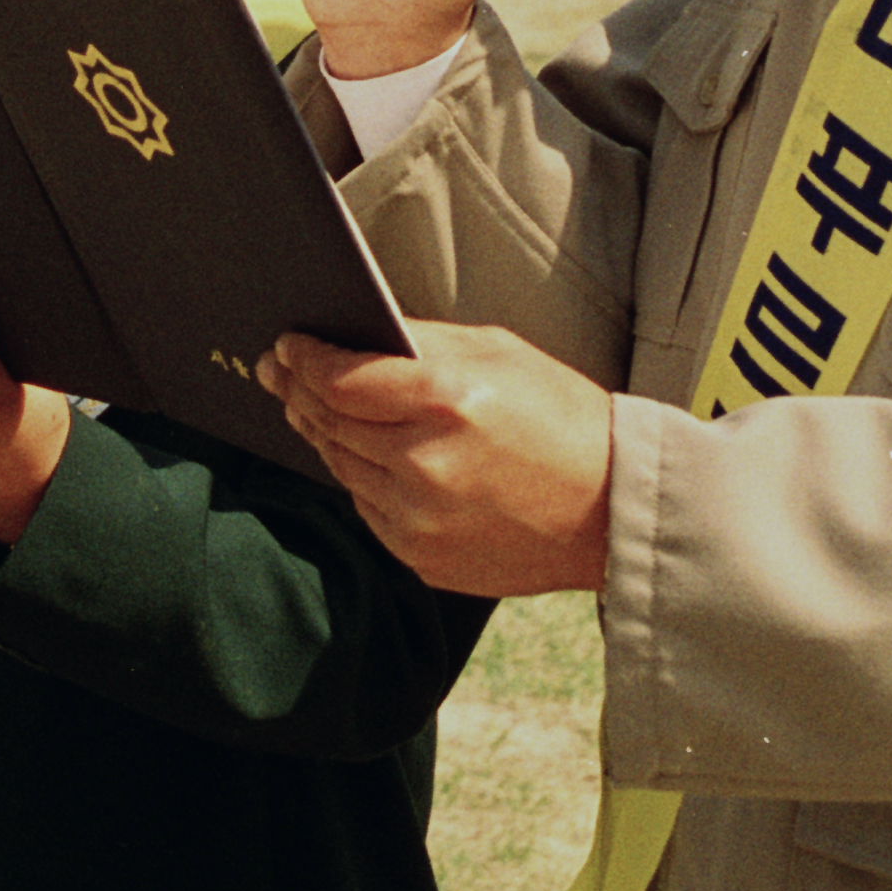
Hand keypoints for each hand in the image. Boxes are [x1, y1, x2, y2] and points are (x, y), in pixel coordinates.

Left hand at [258, 322, 612, 596]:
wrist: (612, 510)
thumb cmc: (562, 419)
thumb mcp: (499, 352)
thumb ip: (421, 343)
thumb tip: (356, 334)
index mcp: (447, 399)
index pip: (340, 378)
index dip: (304, 359)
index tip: (287, 346)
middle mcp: (424, 462)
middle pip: (330, 422)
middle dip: (299, 390)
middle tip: (280, 371)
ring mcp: (418, 518)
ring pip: (340, 466)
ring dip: (320, 433)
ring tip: (310, 407)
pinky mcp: (420, 556)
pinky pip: (365, 507)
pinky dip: (357, 476)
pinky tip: (359, 453)